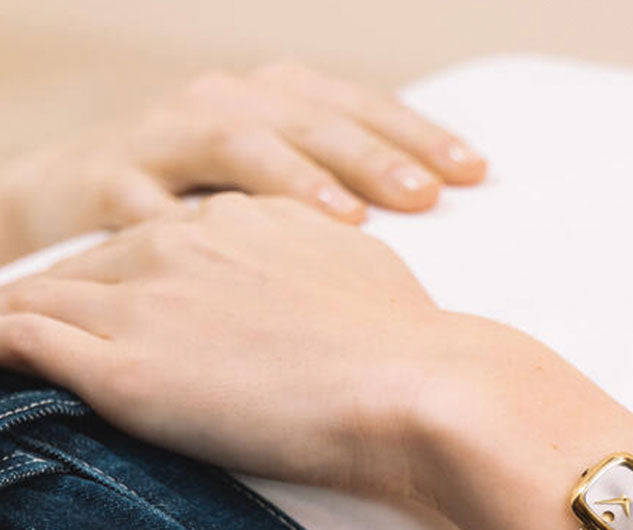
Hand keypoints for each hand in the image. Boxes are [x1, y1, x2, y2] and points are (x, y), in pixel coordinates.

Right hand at [0, 60, 485, 262]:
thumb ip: (347, 198)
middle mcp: (224, 103)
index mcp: (278, 100)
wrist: (83, 198)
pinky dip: (191, 219)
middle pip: (308, 120)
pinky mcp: (105, 181)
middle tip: (425, 194)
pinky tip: (233, 252)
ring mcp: (163, 137)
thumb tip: (437, 227)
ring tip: (348, 217)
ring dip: (293, 176)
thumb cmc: (211, 204)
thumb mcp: (282, 190)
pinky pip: (148, 198)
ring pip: (234, 140)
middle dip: (369, 155)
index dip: (416, 134)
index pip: (359, 108)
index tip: (474, 171)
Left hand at [0, 192, 499, 495]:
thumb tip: (305, 290)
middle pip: (87, 268)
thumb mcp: (358, 274)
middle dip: (68, 302)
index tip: (133, 319)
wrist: (418, 385)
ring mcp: (148, 305)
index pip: (152, 245)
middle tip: (50, 341)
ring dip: (23, 325)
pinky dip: (4, 350)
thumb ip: (311, 265)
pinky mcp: (127, 370)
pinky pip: (23, 341)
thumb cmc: (410, 343)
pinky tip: (3, 366)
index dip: (134, 286)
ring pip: (39, 299)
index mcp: (238, 222)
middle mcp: (180, 245)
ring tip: (14, 354)